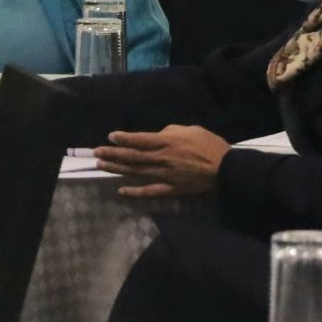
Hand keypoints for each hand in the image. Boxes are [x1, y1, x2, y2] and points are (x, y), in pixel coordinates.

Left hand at [94, 125, 230, 198]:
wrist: (225, 168)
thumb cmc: (210, 145)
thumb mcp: (191, 129)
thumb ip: (172, 131)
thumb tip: (158, 135)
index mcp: (167, 142)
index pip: (140, 140)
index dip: (124, 138)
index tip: (110, 137)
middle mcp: (161, 158)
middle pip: (132, 156)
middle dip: (112, 154)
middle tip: (96, 153)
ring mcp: (164, 175)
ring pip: (136, 172)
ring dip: (117, 169)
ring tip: (101, 167)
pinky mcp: (170, 189)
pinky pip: (149, 191)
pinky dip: (134, 192)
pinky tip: (121, 190)